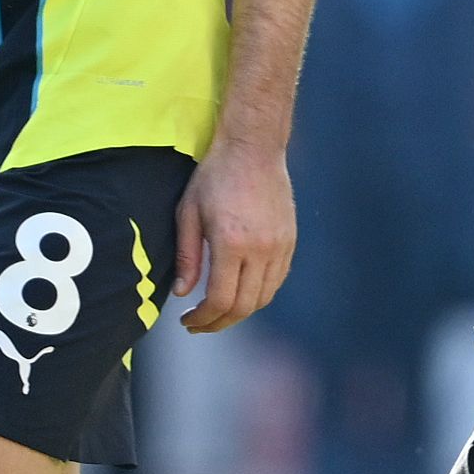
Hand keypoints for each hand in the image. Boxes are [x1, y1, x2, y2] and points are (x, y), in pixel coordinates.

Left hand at [173, 137, 294, 332]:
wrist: (253, 148)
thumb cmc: (215, 176)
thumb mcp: (188, 213)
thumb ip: (187, 257)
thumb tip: (183, 294)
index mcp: (232, 243)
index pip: (221, 299)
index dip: (204, 319)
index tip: (188, 322)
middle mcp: (261, 249)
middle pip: (245, 306)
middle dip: (220, 322)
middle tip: (200, 324)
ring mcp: (280, 246)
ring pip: (263, 297)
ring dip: (240, 311)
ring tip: (218, 311)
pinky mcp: (290, 241)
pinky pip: (276, 280)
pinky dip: (258, 294)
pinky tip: (240, 291)